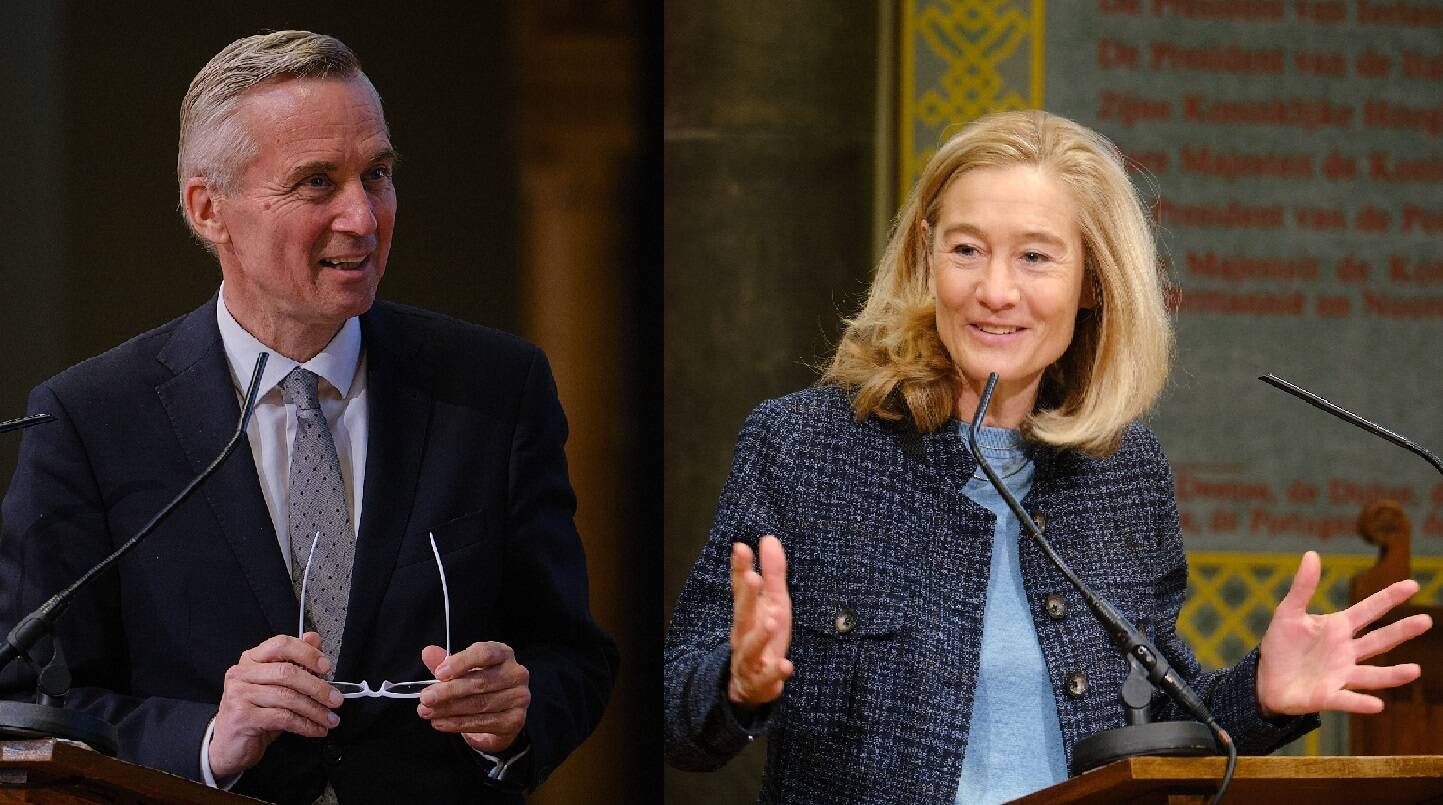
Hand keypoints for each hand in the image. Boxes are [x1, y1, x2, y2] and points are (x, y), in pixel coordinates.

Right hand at [210, 632, 341, 777]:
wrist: (228, 746)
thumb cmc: (255, 712)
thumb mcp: (276, 685)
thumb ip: (294, 661)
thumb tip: (313, 637)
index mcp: (251, 659)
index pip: (281, 644)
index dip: (307, 653)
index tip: (326, 666)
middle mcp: (242, 673)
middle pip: (287, 672)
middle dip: (317, 687)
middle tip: (336, 699)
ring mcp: (240, 695)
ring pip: (288, 697)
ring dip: (315, 710)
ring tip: (330, 719)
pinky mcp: (243, 717)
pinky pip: (283, 718)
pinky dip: (305, 725)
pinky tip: (316, 729)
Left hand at [418, 642, 529, 753]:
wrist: (498, 718)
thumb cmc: (479, 688)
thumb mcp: (462, 671)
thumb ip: (445, 662)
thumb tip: (428, 652)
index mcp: (503, 654)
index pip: (485, 653)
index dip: (461, 662)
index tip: (438, 673)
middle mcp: (516, 673)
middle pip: (480, 681)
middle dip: (449, 690)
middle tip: (426, 698)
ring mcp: (519, 698)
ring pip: (479, 704)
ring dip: (449, 709)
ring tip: (427, 711)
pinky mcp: (515, 720)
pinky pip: (483, 722)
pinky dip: (458, 724)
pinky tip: (440, 723)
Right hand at [728, 534, 793, 708]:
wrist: (750, 684)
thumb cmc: (764, 636)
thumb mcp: (773, 603)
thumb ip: (772, 573)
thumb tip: (769, 538)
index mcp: (747, 613)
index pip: (741, 589)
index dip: (740, 569)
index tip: (741, 548)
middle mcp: (744, 634)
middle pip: (742, 614)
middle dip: (747, 597)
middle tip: (752, 578)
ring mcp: (750, 659)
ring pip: (750, 647)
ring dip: (759, 635)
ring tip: (771, 621)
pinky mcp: (761, 681)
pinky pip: (766, 678)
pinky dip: (774, 673)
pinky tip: (786, 665)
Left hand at [1257, 550, 1432, 716]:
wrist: (1265, 679)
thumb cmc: (1281, 645)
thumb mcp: (1288, 612)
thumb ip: (1302, 587)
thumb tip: (1312, 554)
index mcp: (1338, 628)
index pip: (1368, 610)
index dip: (1388, 598)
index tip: (1413, 584)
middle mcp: (1346, 652)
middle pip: (1378, 640)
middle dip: (1401, 631)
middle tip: (1426, 620)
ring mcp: (1340, 675)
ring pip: (1371, 675)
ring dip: (1392, 675)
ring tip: (1414, 670)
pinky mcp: (1327, 696)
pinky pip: (1347, 700)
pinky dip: (1360, 703)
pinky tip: (1377, 705)